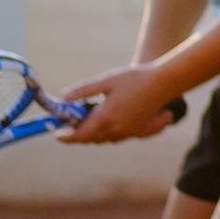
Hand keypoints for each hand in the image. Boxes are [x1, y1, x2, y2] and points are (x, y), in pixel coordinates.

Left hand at [56, 64, 181, 144]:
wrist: (163, 83)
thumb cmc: (135, 78)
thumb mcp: (105, 81)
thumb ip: (83, 90)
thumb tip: (63, 98)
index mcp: (106, 118)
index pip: (79, 135)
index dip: (65, 137)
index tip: (56, 133)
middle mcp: (116, 129)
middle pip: (90, 139)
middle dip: (77, 134)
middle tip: (69, 123)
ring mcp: (128, 132)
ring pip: (103, 139)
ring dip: (92, 134)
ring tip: (87, 120)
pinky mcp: (137, 131)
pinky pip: (116, 137)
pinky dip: (106, 132)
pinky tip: (107, 120)